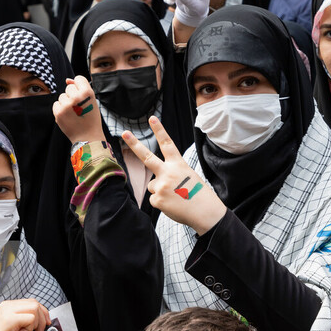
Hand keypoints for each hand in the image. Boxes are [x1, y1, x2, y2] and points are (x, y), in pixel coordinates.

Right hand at [0, 299, 50, 330]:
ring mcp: (7, 311)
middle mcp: (7, 305)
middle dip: (43, 318)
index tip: (46, 323)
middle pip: (35, 303)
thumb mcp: (13, 325)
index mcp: (7, 305)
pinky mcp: (8, 319)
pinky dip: (30, 328)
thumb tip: (43, 316)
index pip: (31, 301)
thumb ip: (23, 316)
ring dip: (36, 323)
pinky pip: (31, 318)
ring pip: (34, 309)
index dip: (42, 311)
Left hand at [53, 76, 105, 143]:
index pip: (78, 79)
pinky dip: (60, 109)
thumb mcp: (92, 101)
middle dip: (72, 95)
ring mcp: (66, 105)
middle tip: (80, 108)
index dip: (80, 87)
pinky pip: (56, 104)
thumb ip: (81, 88)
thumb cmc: (91, 118)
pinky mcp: (58, 112)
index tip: (83, 96)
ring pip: (62, 96)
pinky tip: (68, 116)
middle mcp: (76, 97)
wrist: (88, 137)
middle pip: (69, 88)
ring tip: (74, 113)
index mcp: (87, 92)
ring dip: (66, 103)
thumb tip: (67, 80)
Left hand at [121, 116, 226, 234]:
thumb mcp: (188, 177)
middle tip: (124, 133)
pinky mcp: (157, 199)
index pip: (167, 144)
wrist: (205, 212)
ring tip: (176, 197)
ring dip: (161, 191)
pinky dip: (162, 203)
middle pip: (147, 157)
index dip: (160, 130)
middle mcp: (168, 172)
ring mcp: (161, 186)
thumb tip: (155, 184)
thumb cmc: (198, 194)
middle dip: (134, 144)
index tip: (152, 118)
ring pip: (152, 185)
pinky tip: (173, 205)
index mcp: (178, 165)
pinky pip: (154, 200)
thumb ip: (169, 175)